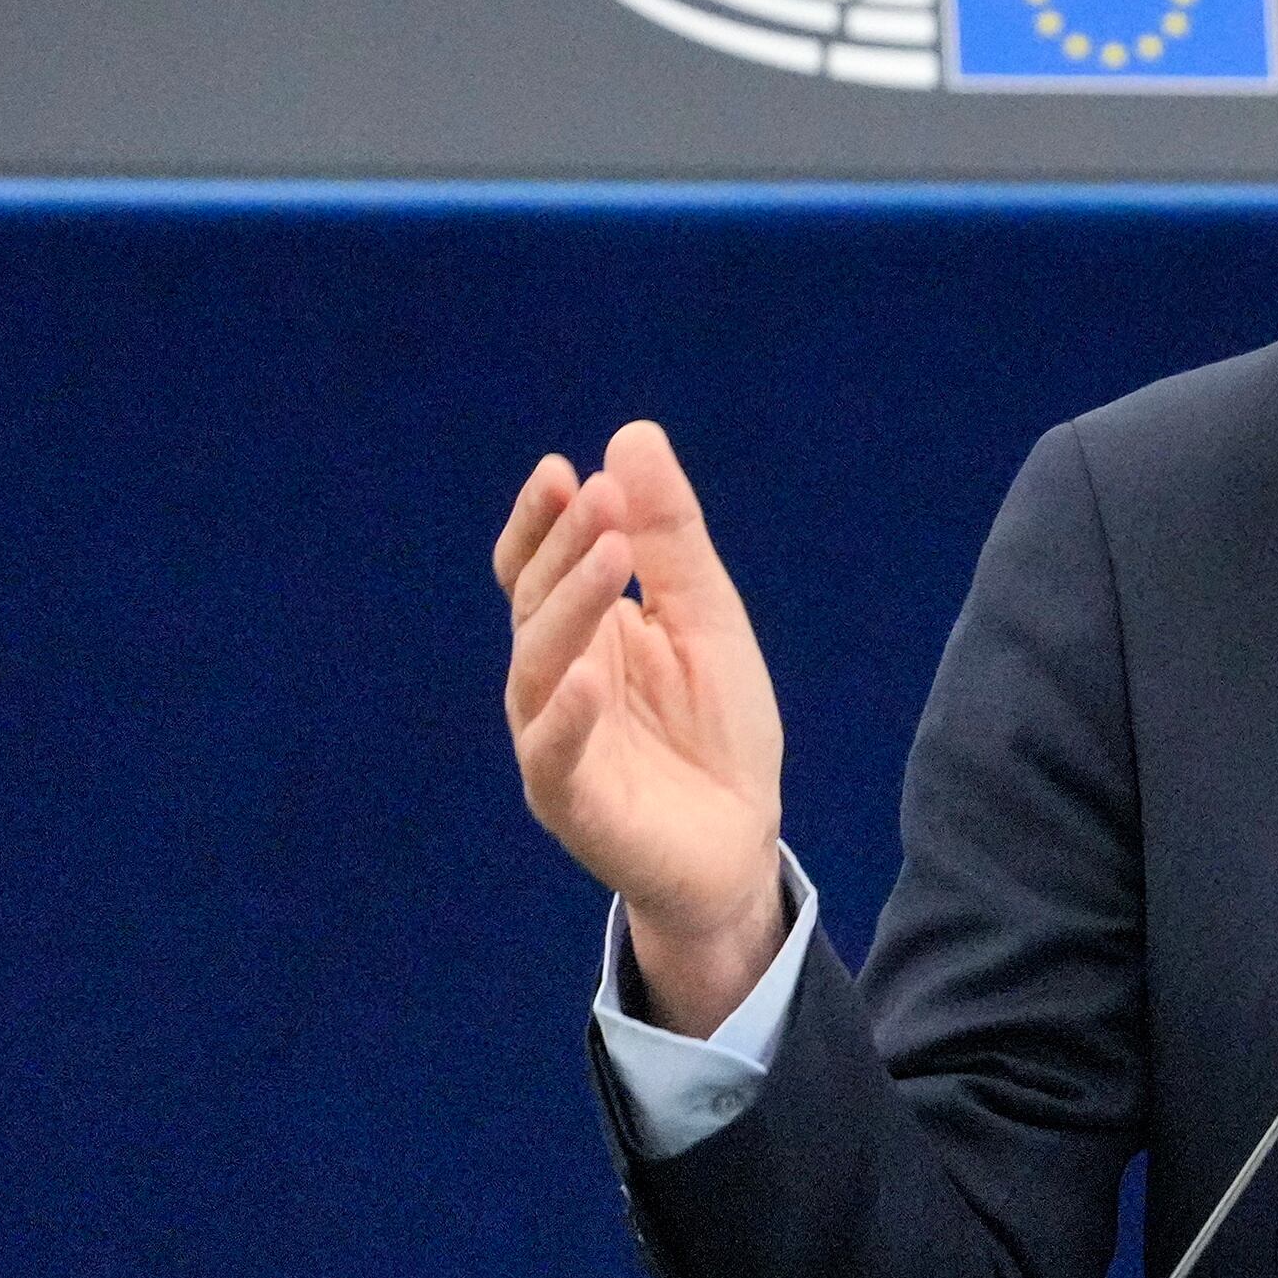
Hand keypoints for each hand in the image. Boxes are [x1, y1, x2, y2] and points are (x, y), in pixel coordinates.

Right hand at [494, 419, 788, 1035]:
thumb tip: (632, 435)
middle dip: (565, 547)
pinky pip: (551, 758)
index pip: (538, 565)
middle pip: (538, 603)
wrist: (740, 842)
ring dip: (569, 609)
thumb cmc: (716, 730)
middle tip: (601, 499)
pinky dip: (564, 719)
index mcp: (581, 633)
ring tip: (609, 558)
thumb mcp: (708, 619)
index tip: (567, 471)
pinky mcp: (573, 803)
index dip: (543, 520)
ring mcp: (555, 741)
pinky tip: (588, 680)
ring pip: (538, 667)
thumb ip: (671, 541)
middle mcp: (553, 680)